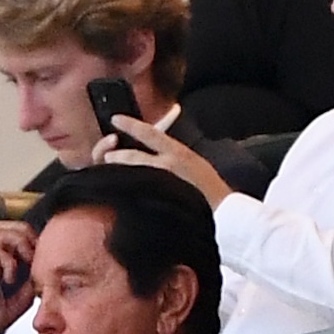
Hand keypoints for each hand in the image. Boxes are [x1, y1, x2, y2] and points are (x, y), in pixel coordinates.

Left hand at [99, 114, 230, 205]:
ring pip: (130, 174)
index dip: (129, 124)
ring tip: (110, 174)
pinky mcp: (156, 201)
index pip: (149, 133)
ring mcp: (160, 185)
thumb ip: (173, 155)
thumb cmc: (210, 191)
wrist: (225, 214)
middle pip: (131, 156)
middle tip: (109, 156)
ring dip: (117, 173)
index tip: (115, 119)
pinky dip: (125, 191)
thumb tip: (152, 149)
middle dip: (115, 156)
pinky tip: (120, 193)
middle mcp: (167, 166)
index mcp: (179, 153)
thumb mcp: (195, 163)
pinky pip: (134, 193)